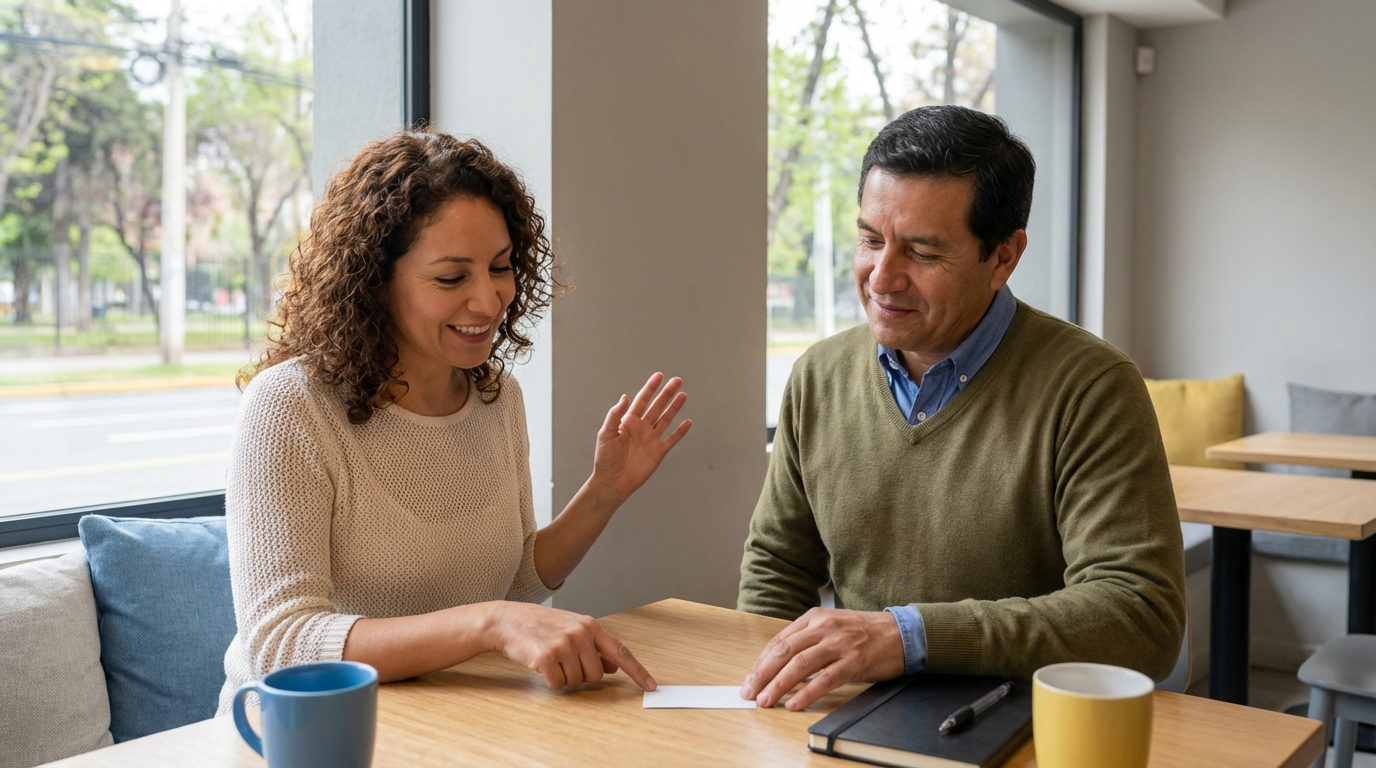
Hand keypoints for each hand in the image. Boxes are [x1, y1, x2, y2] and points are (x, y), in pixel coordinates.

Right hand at [487, 602, 656, 691]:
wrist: (508, 620)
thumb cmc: (541, 625)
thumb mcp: (572, 628)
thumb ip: (594, 646)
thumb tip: (613, 666)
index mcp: (590, 626)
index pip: (621, 652)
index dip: (638, 671)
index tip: (651, 686)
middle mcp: (580, 634)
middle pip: (596, 675)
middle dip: (582, 675)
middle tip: (564, 661)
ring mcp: (563, 645)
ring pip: (577, 682)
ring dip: (564, 677)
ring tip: (551, 659)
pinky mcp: (546, 658)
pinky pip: (557, 684)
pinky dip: (550, 681)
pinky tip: (541, 665)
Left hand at [590, 372, 691, 502]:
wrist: (612, 483)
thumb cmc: (605, 459)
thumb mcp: (606, 434)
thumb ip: (615, 416)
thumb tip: (624, 397)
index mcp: (628, 422)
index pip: (642, 400)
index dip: (650, 388)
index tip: (659, 376)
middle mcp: (641, 428)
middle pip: (657, 406)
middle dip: (666, 394)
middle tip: (677, 381)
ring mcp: (651, 439)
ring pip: (666, 419)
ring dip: (674, 408)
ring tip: (683, 395)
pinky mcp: (658, 453)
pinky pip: (671, 440)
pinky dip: (680, 432)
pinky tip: (687, 422)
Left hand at [739, 608, 904, 710]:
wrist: (901, 632)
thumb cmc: (864, 632)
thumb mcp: (832, 626)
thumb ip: (807, 639)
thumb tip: (779, 664)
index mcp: (815, 618)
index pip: (779, 641)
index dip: (761, 662)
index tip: (750, 679)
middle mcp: (824, 628)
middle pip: (784, 652)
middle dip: (762, 675)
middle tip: (750, 692)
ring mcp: (839, 644)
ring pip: (800, 665)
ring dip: (779, 685)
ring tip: (766, 700)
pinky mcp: (854, 662)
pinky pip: (825, 680)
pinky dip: (807, 693)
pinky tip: (794, 703)